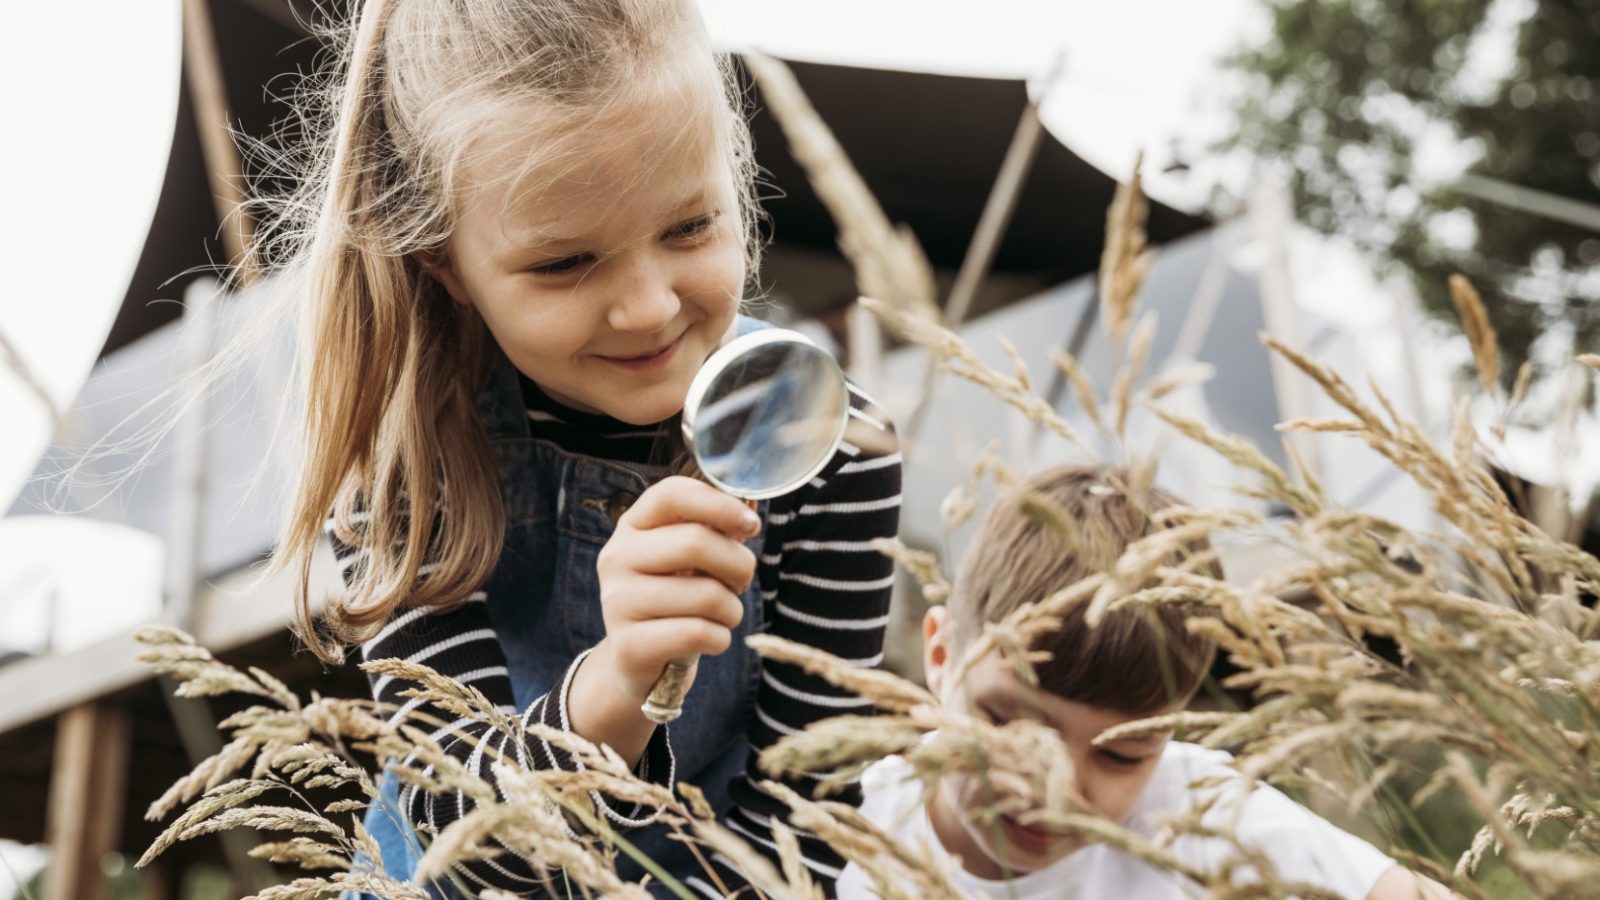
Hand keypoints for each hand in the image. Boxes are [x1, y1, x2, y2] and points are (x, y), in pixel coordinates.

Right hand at [592, 476, 760, 706]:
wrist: (637, 660)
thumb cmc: (674, 599)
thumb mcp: (689, 560)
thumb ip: (715, 530)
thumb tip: (750, 509)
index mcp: (632, 526)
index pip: (673, 494)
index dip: (720, 504)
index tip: (751, 525)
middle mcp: (616, 558)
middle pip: (696, 542)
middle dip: (739, 565)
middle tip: (741, 582)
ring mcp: (617, 602)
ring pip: (706, 595)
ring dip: (733, 609)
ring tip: (724, 615)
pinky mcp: (629, 645)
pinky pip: (698, 634)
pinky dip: (720, 638)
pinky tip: (710, 639)